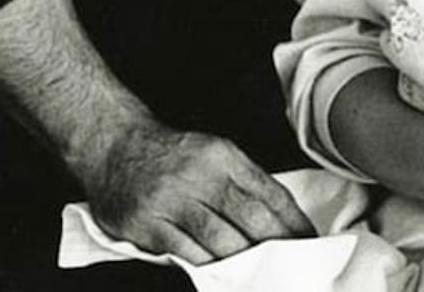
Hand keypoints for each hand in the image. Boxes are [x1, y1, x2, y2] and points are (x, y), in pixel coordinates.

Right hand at [78, 120, 313, 264]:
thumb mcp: (214, 152)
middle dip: (276, 246)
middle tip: (292, 265)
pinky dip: (209, 267)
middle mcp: (198, 175)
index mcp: (222, 155)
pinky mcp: (147, 224)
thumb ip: (245, 181)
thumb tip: (282, 218)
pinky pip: (187, 254)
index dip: (293, 222)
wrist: (114, 147)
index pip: (269, 192)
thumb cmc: (172, 155)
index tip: (309, 241)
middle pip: (250, 219)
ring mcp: (170, 200)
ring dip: (246, 262)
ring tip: (263, 275)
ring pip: (221, 241)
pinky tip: (224, 275)